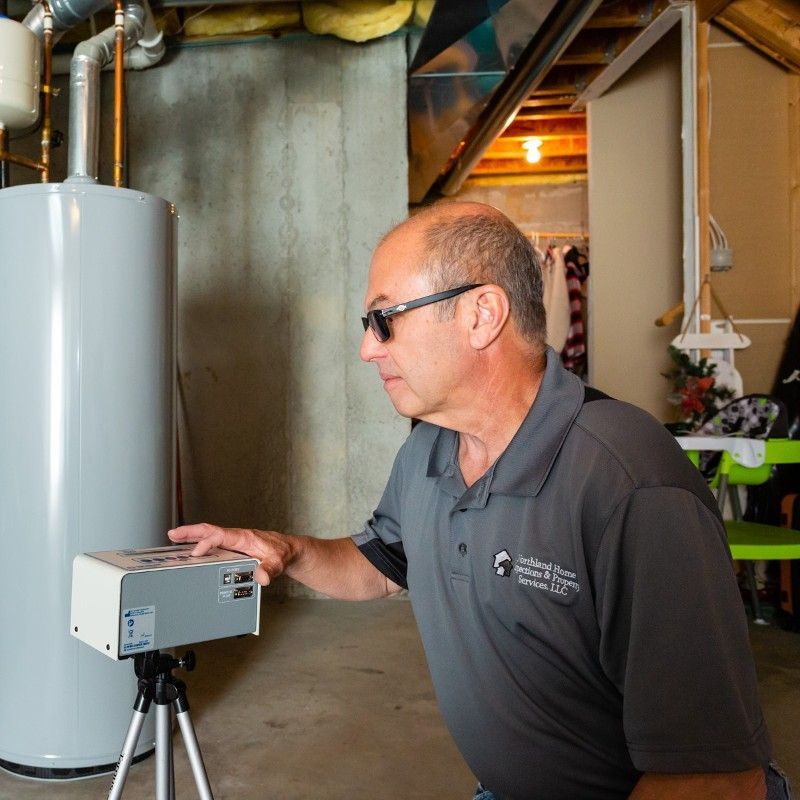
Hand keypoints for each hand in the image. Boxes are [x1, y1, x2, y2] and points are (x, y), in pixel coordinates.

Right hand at [168, 523, 294, 586]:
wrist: (289, 551)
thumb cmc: (283, 553)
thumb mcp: (279, 561)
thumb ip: (270, 568)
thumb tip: (262, 577)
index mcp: (244, 538)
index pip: (221, 536)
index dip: (207, 543)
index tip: (196, 553)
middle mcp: (236, 538)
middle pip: (210, 530)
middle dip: (190, 532)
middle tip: (172, 534)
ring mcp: (234, 543)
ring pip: (209, 536)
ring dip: (191, 537)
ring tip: (173, 539)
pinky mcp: (233, 550)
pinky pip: (213, 545)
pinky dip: (200, 545)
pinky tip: (190, 551)